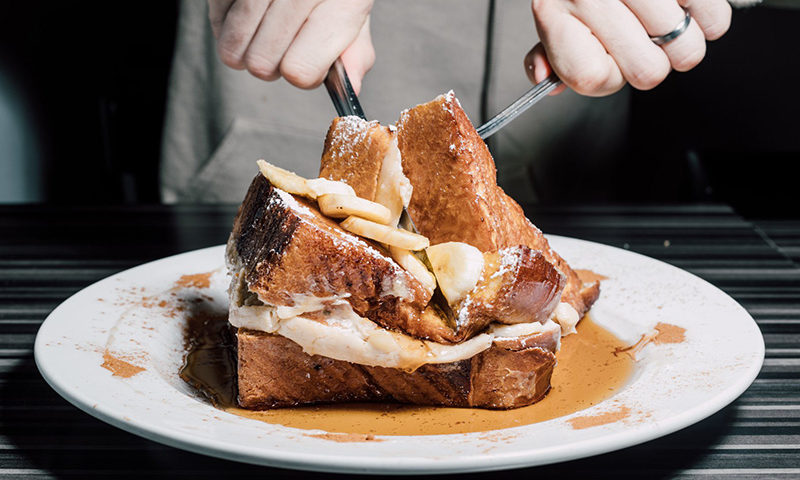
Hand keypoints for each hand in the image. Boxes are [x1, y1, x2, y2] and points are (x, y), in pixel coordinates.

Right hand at [209, 0, 374, 92]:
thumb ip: (355, 51)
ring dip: (246, 49)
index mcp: (339, 0)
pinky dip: (226, 25)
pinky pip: (215, 21)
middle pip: (262, 64)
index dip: (304, 75)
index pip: (301, 70)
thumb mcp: (352, 10)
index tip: (310, 62)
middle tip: (283, 45)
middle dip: (271, 65)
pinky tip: (246, 12)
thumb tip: (351, 88)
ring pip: (233, 48)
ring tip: (264, 32)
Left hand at [525, 0, 731, 95]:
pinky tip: (691, 10)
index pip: (591, 77)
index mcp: (555, 9)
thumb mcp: (555, 15)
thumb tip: (544, 79)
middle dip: (651, 66)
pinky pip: (715, 20)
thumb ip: (548, 54)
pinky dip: (710, 22)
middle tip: (644, 45)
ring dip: (683, 45)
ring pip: (684, 49)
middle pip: (647, 72)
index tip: (609, 60)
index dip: (608, 77)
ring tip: (669, 27)